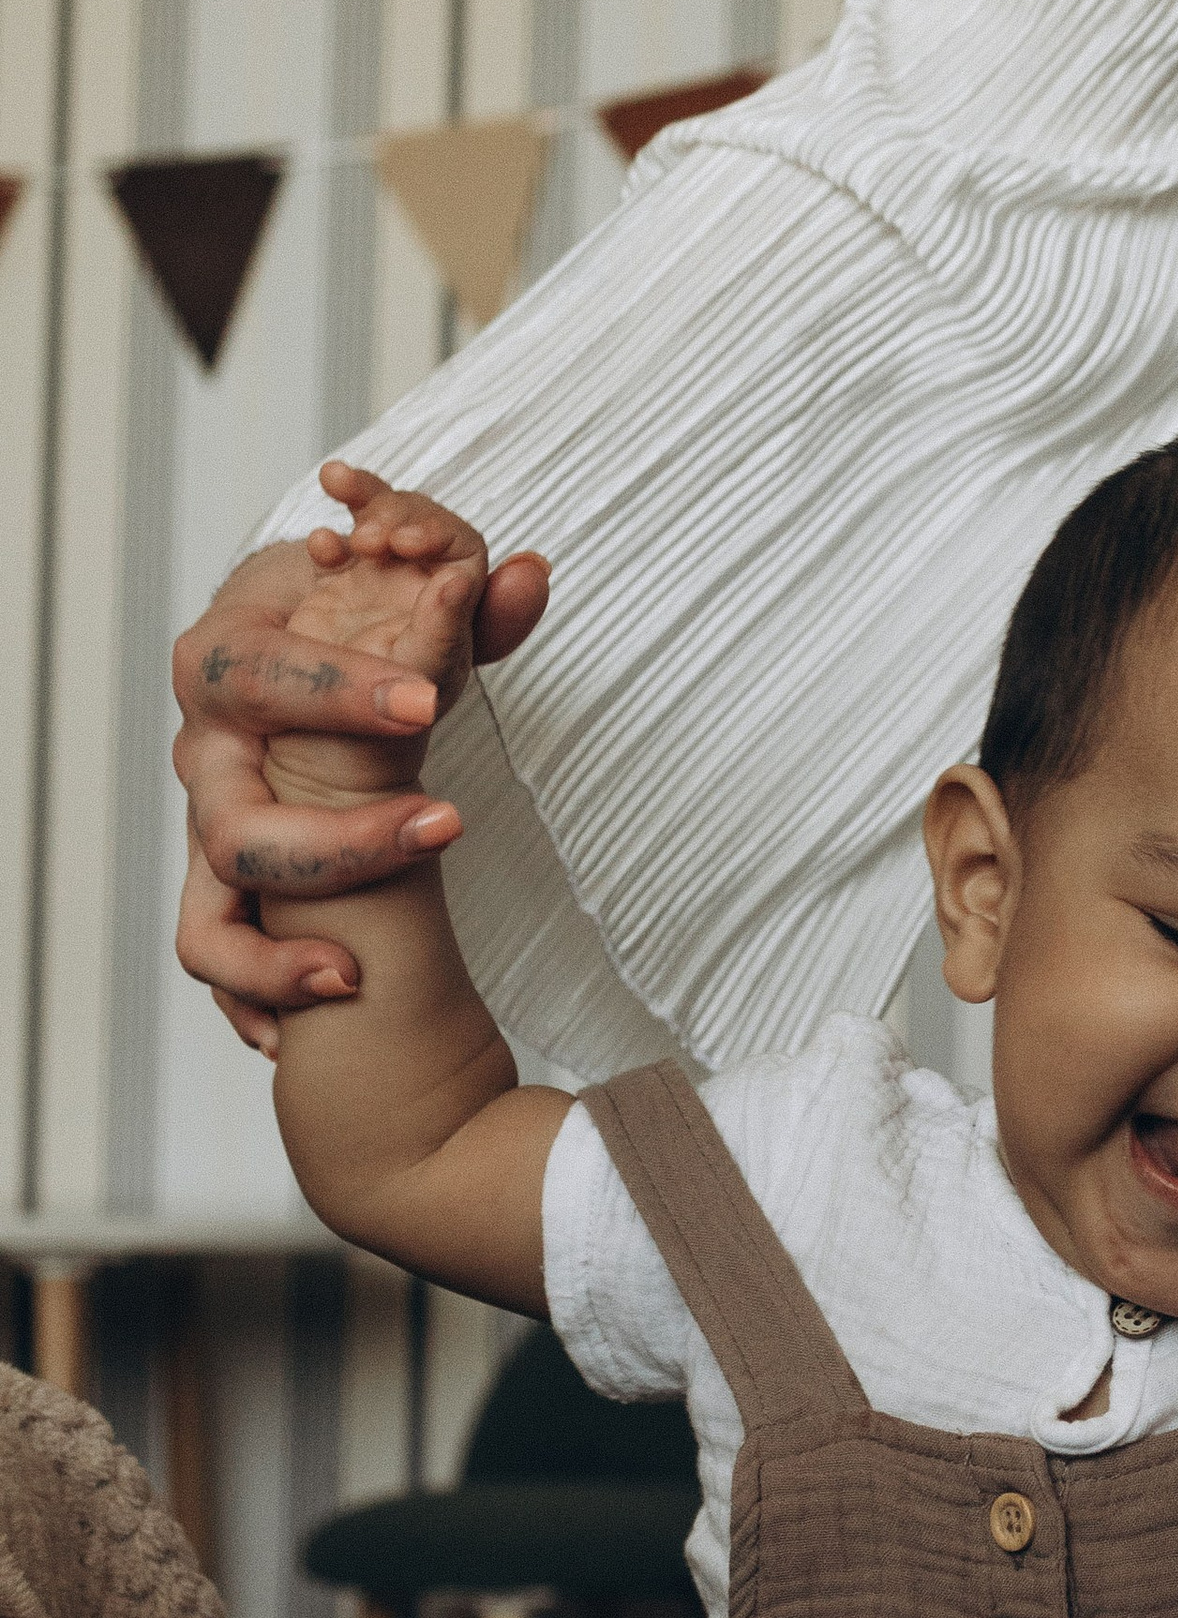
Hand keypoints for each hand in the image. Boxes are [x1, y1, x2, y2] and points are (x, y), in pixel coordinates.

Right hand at [173, 460, 549, 1050]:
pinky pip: (220, 971)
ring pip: (207, 919)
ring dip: (273, 956)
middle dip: (335, 838)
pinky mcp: (223, 898)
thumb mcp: (392, 597)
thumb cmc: (338, 627)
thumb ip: (467, 599)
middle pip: (231, 817)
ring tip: (352, 975)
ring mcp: (207, 838)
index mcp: (227, 664)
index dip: (336, 690)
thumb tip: (532, 576)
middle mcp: (206, 759)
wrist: (278, 666)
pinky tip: (296, 1041)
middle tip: (442, 829)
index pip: (256, 672)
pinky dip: (255, 1005)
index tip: (430, 702)